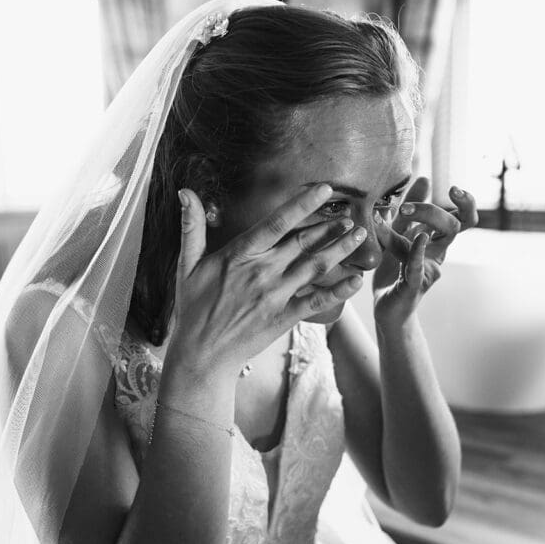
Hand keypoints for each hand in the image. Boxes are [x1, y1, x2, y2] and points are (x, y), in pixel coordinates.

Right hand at [167, 184, 367, 378]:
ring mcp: (275, 296)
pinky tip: (356, 280)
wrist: (202, 353)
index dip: (303, 204)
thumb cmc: (194, 308)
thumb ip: (192, 228)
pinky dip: (338, 291)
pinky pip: (316, 302)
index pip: (276, 223)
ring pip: (314, 267)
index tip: (325, 190)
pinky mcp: (284, 318)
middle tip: (351, 215)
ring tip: (359, 236)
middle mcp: (262, 272)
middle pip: (302, 243)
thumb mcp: (186, 266)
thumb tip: (185, 193)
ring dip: (339, 250)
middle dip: (330, 227)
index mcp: (240, 255)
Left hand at [372, 177, 477, 327]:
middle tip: (409, 205)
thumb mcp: (399, 235)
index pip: (464, 219)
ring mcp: (429, 269)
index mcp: (437, 241)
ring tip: (404, 211)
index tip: (454, 189)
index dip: (465, 203)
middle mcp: (438, 254)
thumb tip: (425, 179)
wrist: (386, 308)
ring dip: (425, 221)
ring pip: (441, 242)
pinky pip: (418, 266)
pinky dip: (417, 251)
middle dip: (435, 210)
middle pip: (454, 226)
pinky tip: (417, 238)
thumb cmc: (394, 272)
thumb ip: (410, 211)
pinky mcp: (414, 284)